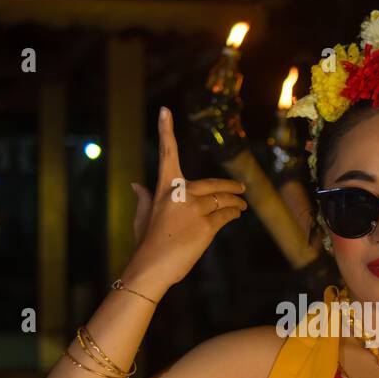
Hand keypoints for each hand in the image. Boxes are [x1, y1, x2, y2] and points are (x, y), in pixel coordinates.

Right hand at [124, 107, 246, 294]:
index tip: (165, 110)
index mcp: (163, 188)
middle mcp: (179, 193)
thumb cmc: (146, 243)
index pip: (167, 154)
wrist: (152, 267)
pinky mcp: (206, 226)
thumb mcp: (142, 217)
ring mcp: (194, 209)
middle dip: (230, 187)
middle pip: (213, 184)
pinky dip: (233, 214)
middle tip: (241, 188)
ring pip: (223, 200)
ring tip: (242, 206)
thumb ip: (144, 198)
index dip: (166, 130)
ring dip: (236, 203)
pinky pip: (226, 215)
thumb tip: (136, 184)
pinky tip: (237, 214)